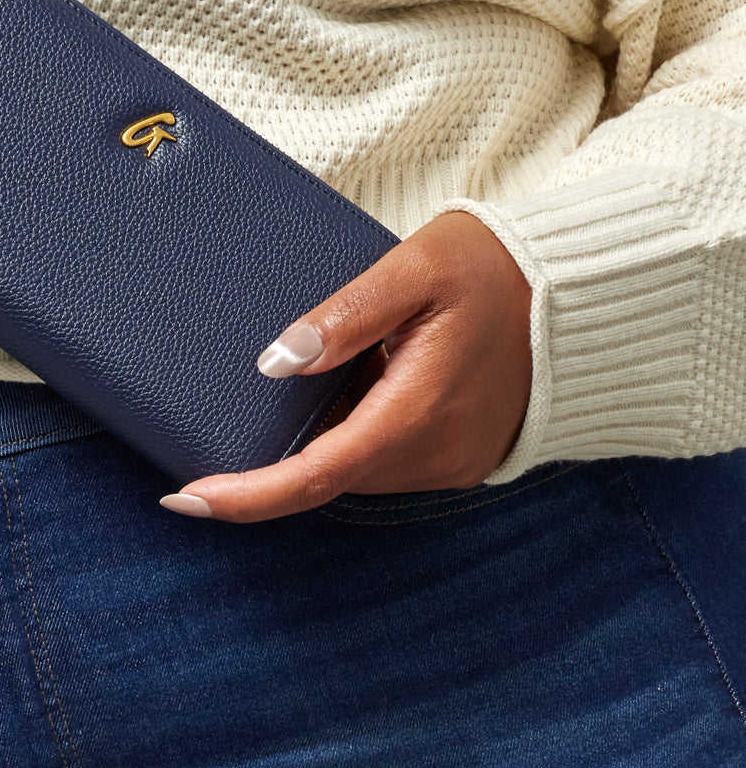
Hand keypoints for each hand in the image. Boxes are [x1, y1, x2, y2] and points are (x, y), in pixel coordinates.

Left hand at [158, 211, 533, 521]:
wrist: (582, 295)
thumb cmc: (496, 269)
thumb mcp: (415, 268)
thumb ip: (344, 315)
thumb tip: (274, 362)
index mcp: (414, 412)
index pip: (312, 475)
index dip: (245, 496)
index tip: (185, 499)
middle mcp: (433, 453)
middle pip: (326, 480)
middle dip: (265, 472)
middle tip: (208, 445)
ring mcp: (450, 462)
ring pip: (354, 472)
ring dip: (310, 451)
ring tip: (279, 404)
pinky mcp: (459, 457)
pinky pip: (383, 461)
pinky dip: (348, 441)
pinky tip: (335, 399)